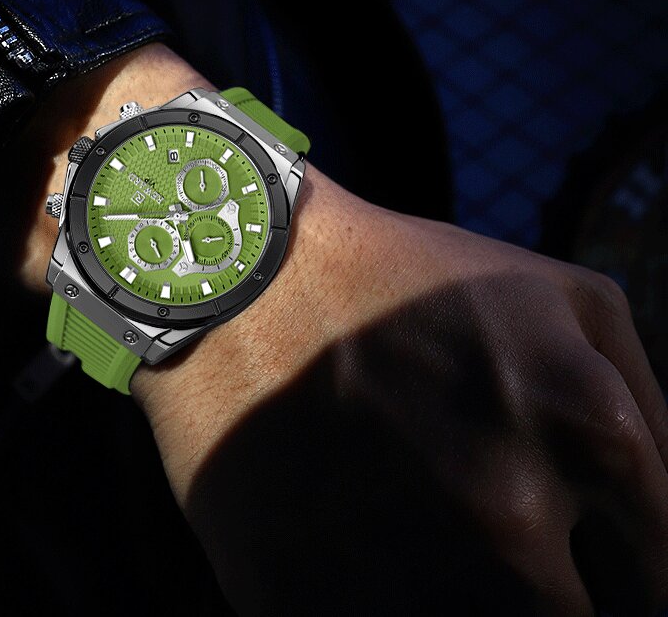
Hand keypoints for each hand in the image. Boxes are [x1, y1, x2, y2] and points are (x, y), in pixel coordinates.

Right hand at [133, 170, 667, 614]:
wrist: (234, 274)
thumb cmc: (400, 276)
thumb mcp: (560, 295)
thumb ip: (647, 406)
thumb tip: (663, 520)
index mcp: (592, 433)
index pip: (665, 579)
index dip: (635, 583)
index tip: (596, 571)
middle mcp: (511, 517)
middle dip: (550, 593)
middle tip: (505, 549)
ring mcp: (401, 570)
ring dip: (469, 597)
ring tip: (424, 533)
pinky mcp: (303, 602)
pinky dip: (388, 598)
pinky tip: (368, 551)